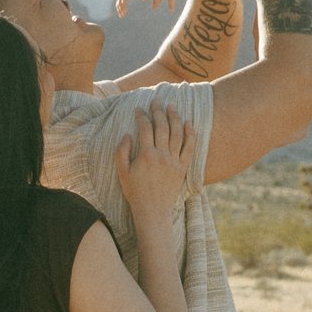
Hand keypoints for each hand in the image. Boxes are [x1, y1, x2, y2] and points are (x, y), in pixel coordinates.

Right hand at [114, 100, 191, 230]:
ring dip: (174, 118)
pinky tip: (189, 123)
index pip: (145, 129)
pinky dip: (190, 134)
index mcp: (146, 154)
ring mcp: (174, 160)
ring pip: (176, 133)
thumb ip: (121, 152)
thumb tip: (126, 135)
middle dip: (158, 112)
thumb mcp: (122, 172)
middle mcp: (161, 155)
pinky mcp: (183, 167)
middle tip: (156, 101)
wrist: (152, 210)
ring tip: (172, 107)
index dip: (141, 117)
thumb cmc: (135, 191)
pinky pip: (189, 147)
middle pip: (162, 127)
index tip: (139, 109)